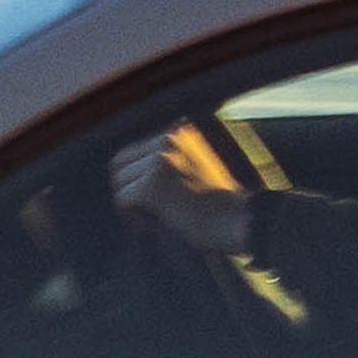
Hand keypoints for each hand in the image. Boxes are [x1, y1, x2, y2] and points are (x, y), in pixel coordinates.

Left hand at [103, 128, 252, 256]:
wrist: (238, 222)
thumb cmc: (219, 203)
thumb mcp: (191, 168)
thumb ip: (163, 160)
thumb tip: (121, 168)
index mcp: (176, 132)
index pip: (132, 151)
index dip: (134, 179)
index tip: (152, 201)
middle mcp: (166, 140)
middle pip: (119, 164)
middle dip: (128, 190)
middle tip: (148, 212)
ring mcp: (158, 161)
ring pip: (119, 182)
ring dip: (131, 205)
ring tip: (154, 219)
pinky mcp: (151, 186)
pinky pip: (122, 200)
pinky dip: (133, 217)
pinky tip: (154, 226)